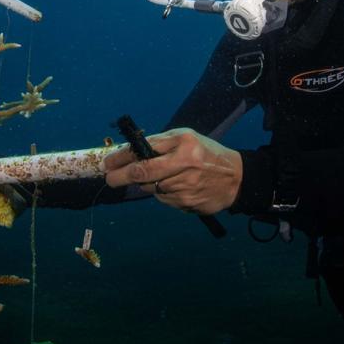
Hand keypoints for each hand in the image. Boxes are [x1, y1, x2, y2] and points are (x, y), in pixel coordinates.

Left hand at [104, 128, 242, 214]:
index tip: (107, 163)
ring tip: (163, 176)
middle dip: (121, 176)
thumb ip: (159, 143)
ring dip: (148, 183)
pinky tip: (177, 186)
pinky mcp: (188, 205)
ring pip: (152, 188)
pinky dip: (163, 193)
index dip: (122, 159)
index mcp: (184, 144)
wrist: (236, 178)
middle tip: (109, 178)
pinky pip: (164, 199)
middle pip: (143, 174)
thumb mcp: (185, 138)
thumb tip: (128, 154)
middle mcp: (185, 166)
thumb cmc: (205, 153)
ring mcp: (186, 188)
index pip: (145, 152)